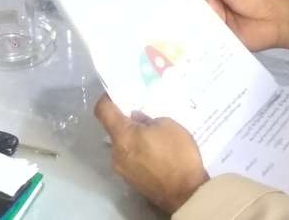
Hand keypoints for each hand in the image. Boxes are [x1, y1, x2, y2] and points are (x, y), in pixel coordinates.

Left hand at [95, 97, 207, 214]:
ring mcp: (122, 170)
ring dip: (133, 138)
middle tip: (144, 115)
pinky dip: (138, 151)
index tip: (119, 93)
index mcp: (122, 136)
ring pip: (122, 145)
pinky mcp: (131, 181)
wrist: (186, 194)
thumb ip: (147, 119)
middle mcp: (116, 153)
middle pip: (113, 129)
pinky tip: (156, 152)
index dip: (108, 98)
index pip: (102, 110)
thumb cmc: (177, 155)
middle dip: (126, 120)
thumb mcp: (167, 125)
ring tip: (154, 135)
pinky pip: (130, 159)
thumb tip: (137, 119)